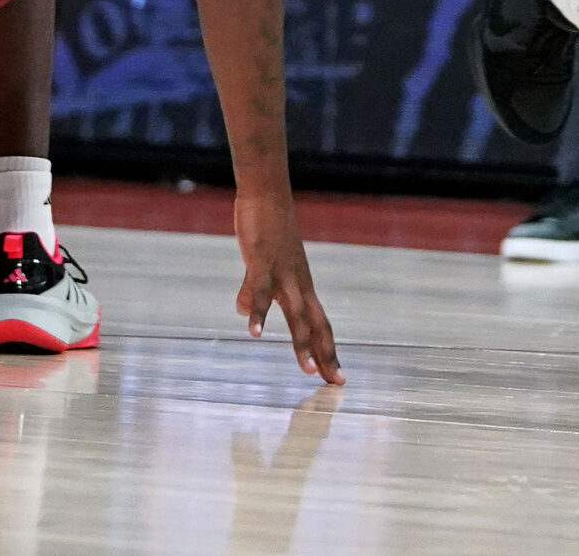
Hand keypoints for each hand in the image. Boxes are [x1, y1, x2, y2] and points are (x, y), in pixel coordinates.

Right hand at [233, 190, 342, 384]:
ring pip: (295, 313)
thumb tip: (242, 312)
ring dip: (301, 342)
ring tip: (305, 370)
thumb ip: (254, 292)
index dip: (327, 350)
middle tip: (334, 383)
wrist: (267, 195)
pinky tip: (252, 331)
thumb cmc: (267, 229)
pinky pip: (260, 291)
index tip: (336, 377)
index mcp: (301, 285)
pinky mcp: (262, 261)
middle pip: (315, 324)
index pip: (319, 323)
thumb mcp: (263, 266)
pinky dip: (257, 312)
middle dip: (325, 355)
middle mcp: (298, 283)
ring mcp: (282, 273)